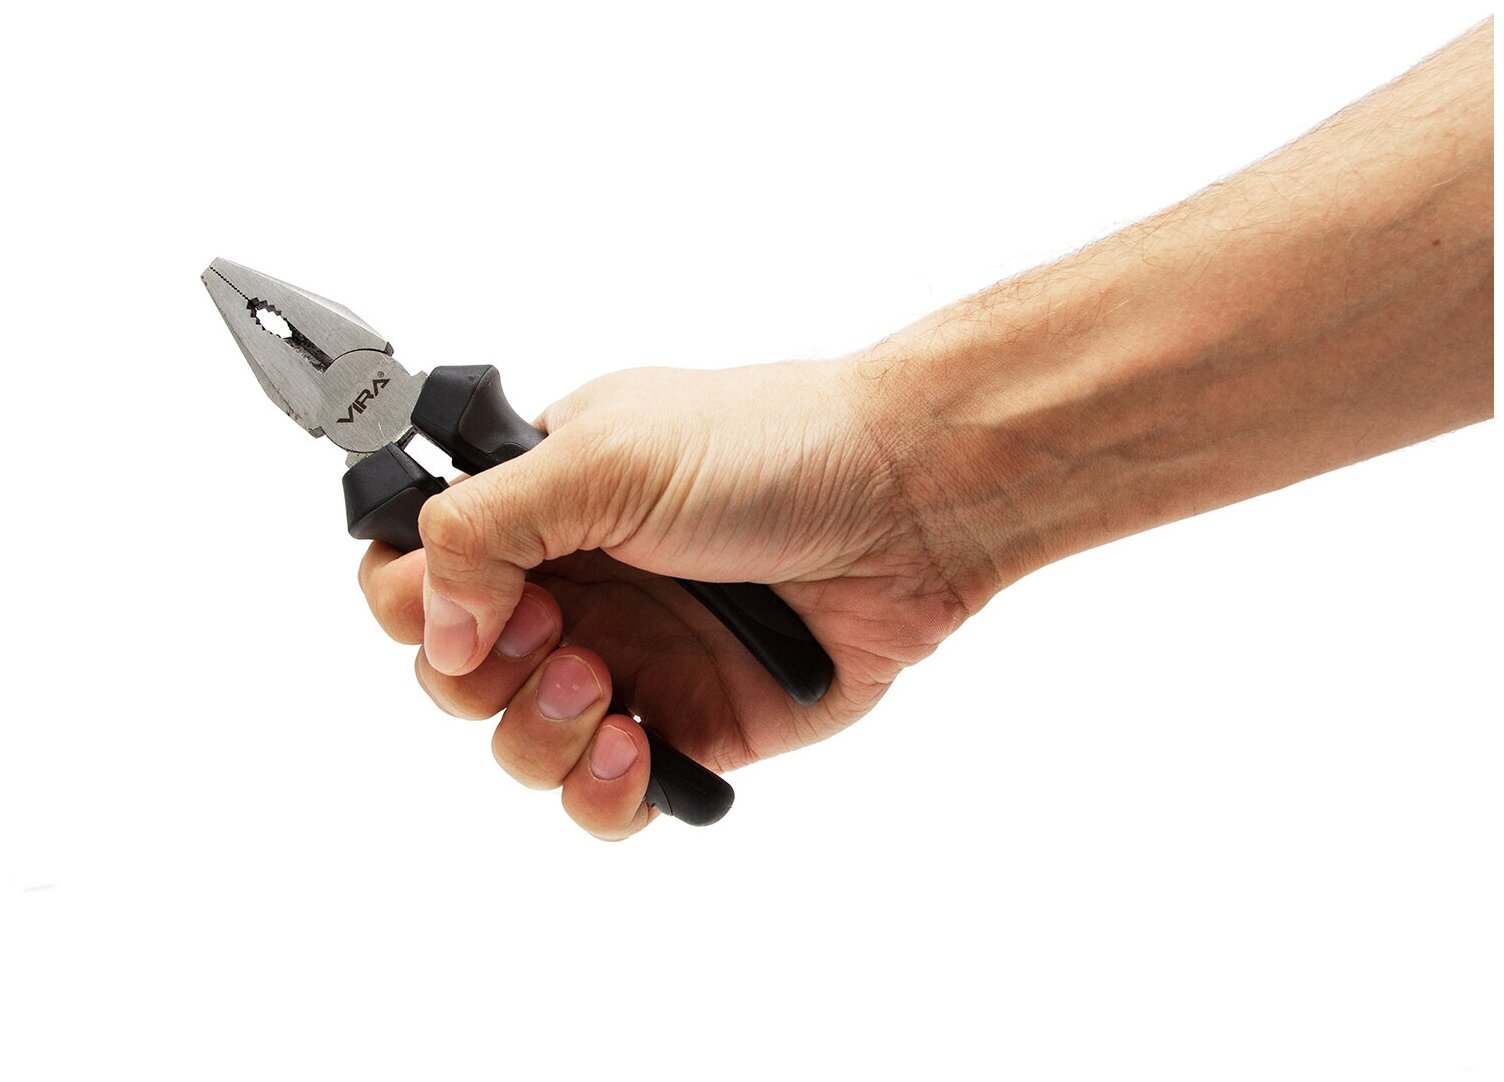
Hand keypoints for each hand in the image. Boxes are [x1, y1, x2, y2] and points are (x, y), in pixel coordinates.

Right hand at [357, 360, 982, 837]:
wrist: (905, 502)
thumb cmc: (770, 450)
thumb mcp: (602, 455)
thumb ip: (484, 527)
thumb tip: (430, 623)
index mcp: (538, 507)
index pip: (415, 571)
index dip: (415, 603)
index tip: (474, 603)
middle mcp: (575, 587)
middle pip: (453, 674)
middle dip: (482, 674)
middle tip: (555, 635)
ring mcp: (631, 661)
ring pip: (519, 746)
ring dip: (540, 733)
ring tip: (605, 687)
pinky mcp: (689, 727)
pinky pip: (606, 797)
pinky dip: (603, 795)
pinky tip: (638, 754)